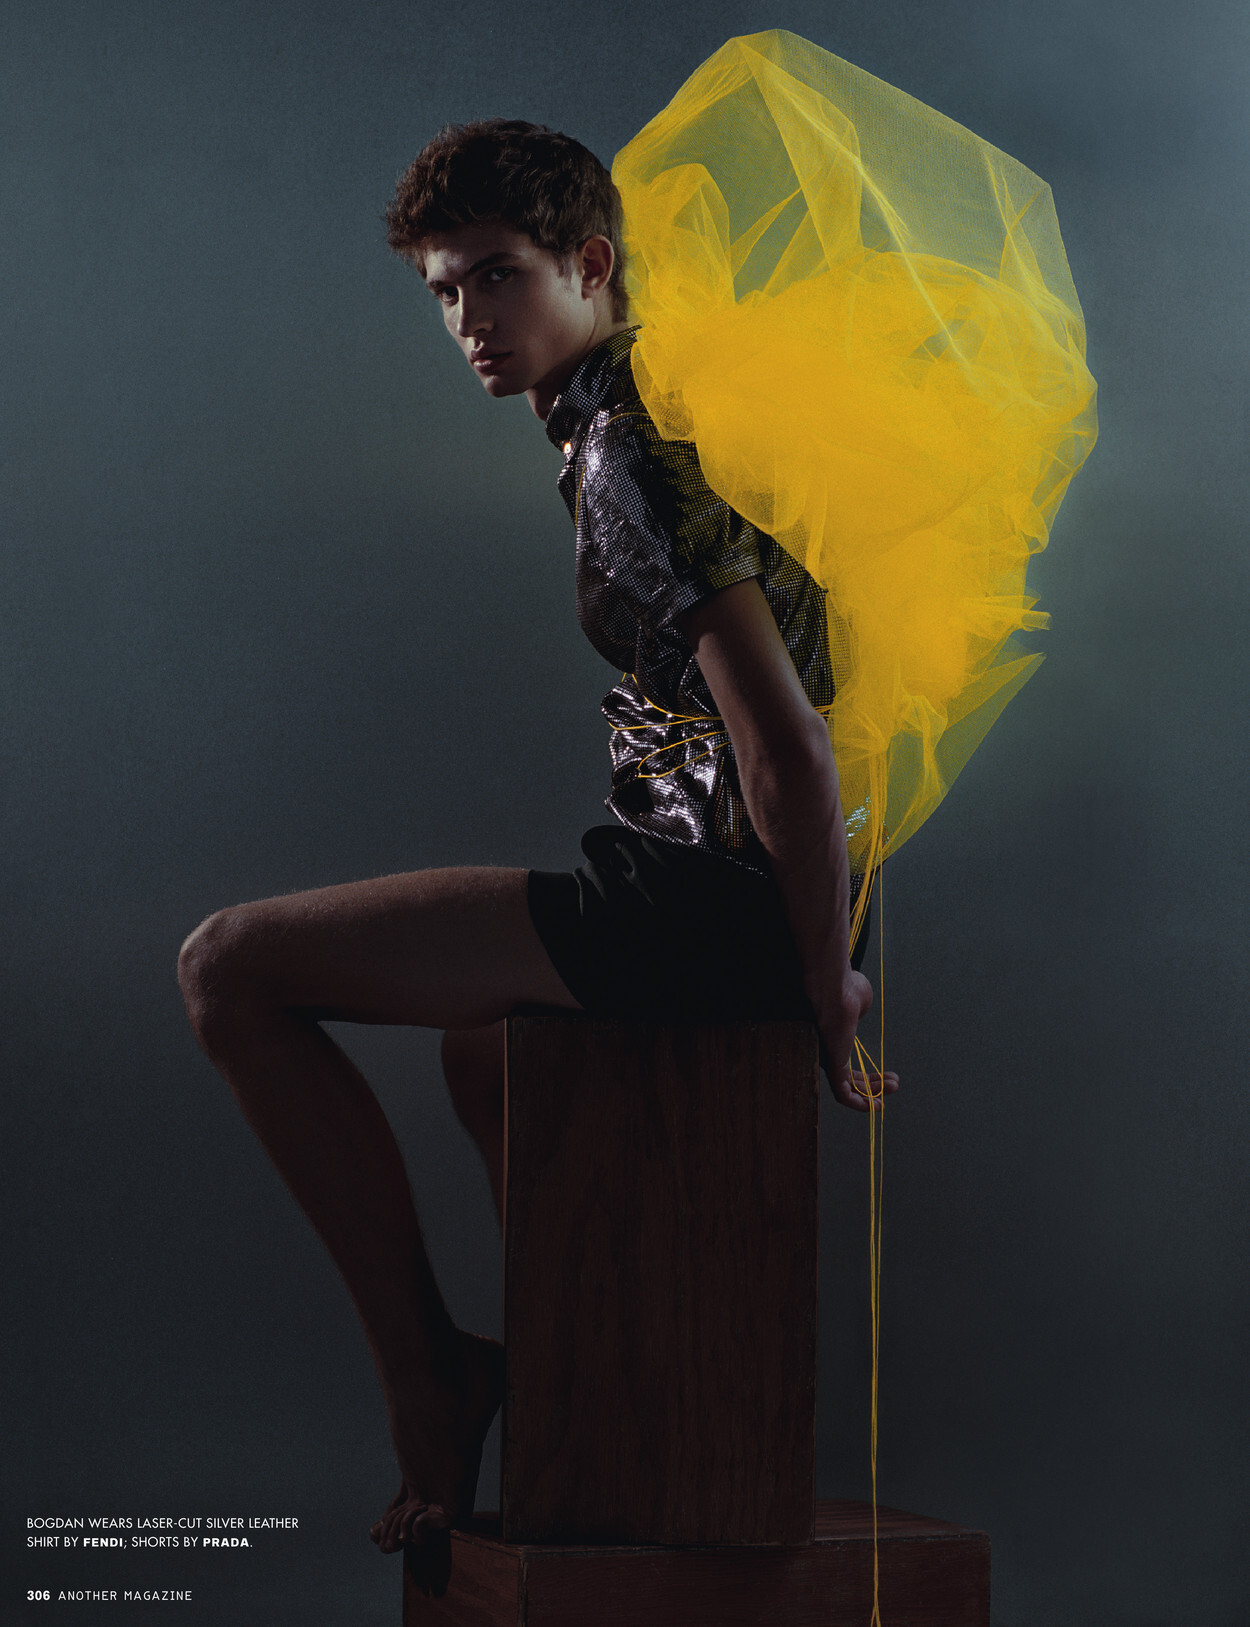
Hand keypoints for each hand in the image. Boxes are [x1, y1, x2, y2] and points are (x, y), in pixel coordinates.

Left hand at [817, 970, 899, 1112]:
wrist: (836, 986)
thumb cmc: (845, 988)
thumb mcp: (859, 1002)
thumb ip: (860, 1010)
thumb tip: (860, 1010)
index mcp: (833, 1040)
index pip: (848, 1066)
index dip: (868, 1077)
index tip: (887, 1078)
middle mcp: (826, 1053)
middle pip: (850, 1079)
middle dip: (875, 1085)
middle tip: (894, 1084)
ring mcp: (827, 1060)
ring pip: (848, 1088)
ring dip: (872, 1094)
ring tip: (894, 1087)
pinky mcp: (830, 1065)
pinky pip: (842, 1093)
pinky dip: (859, 1103)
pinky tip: (875, 1106)